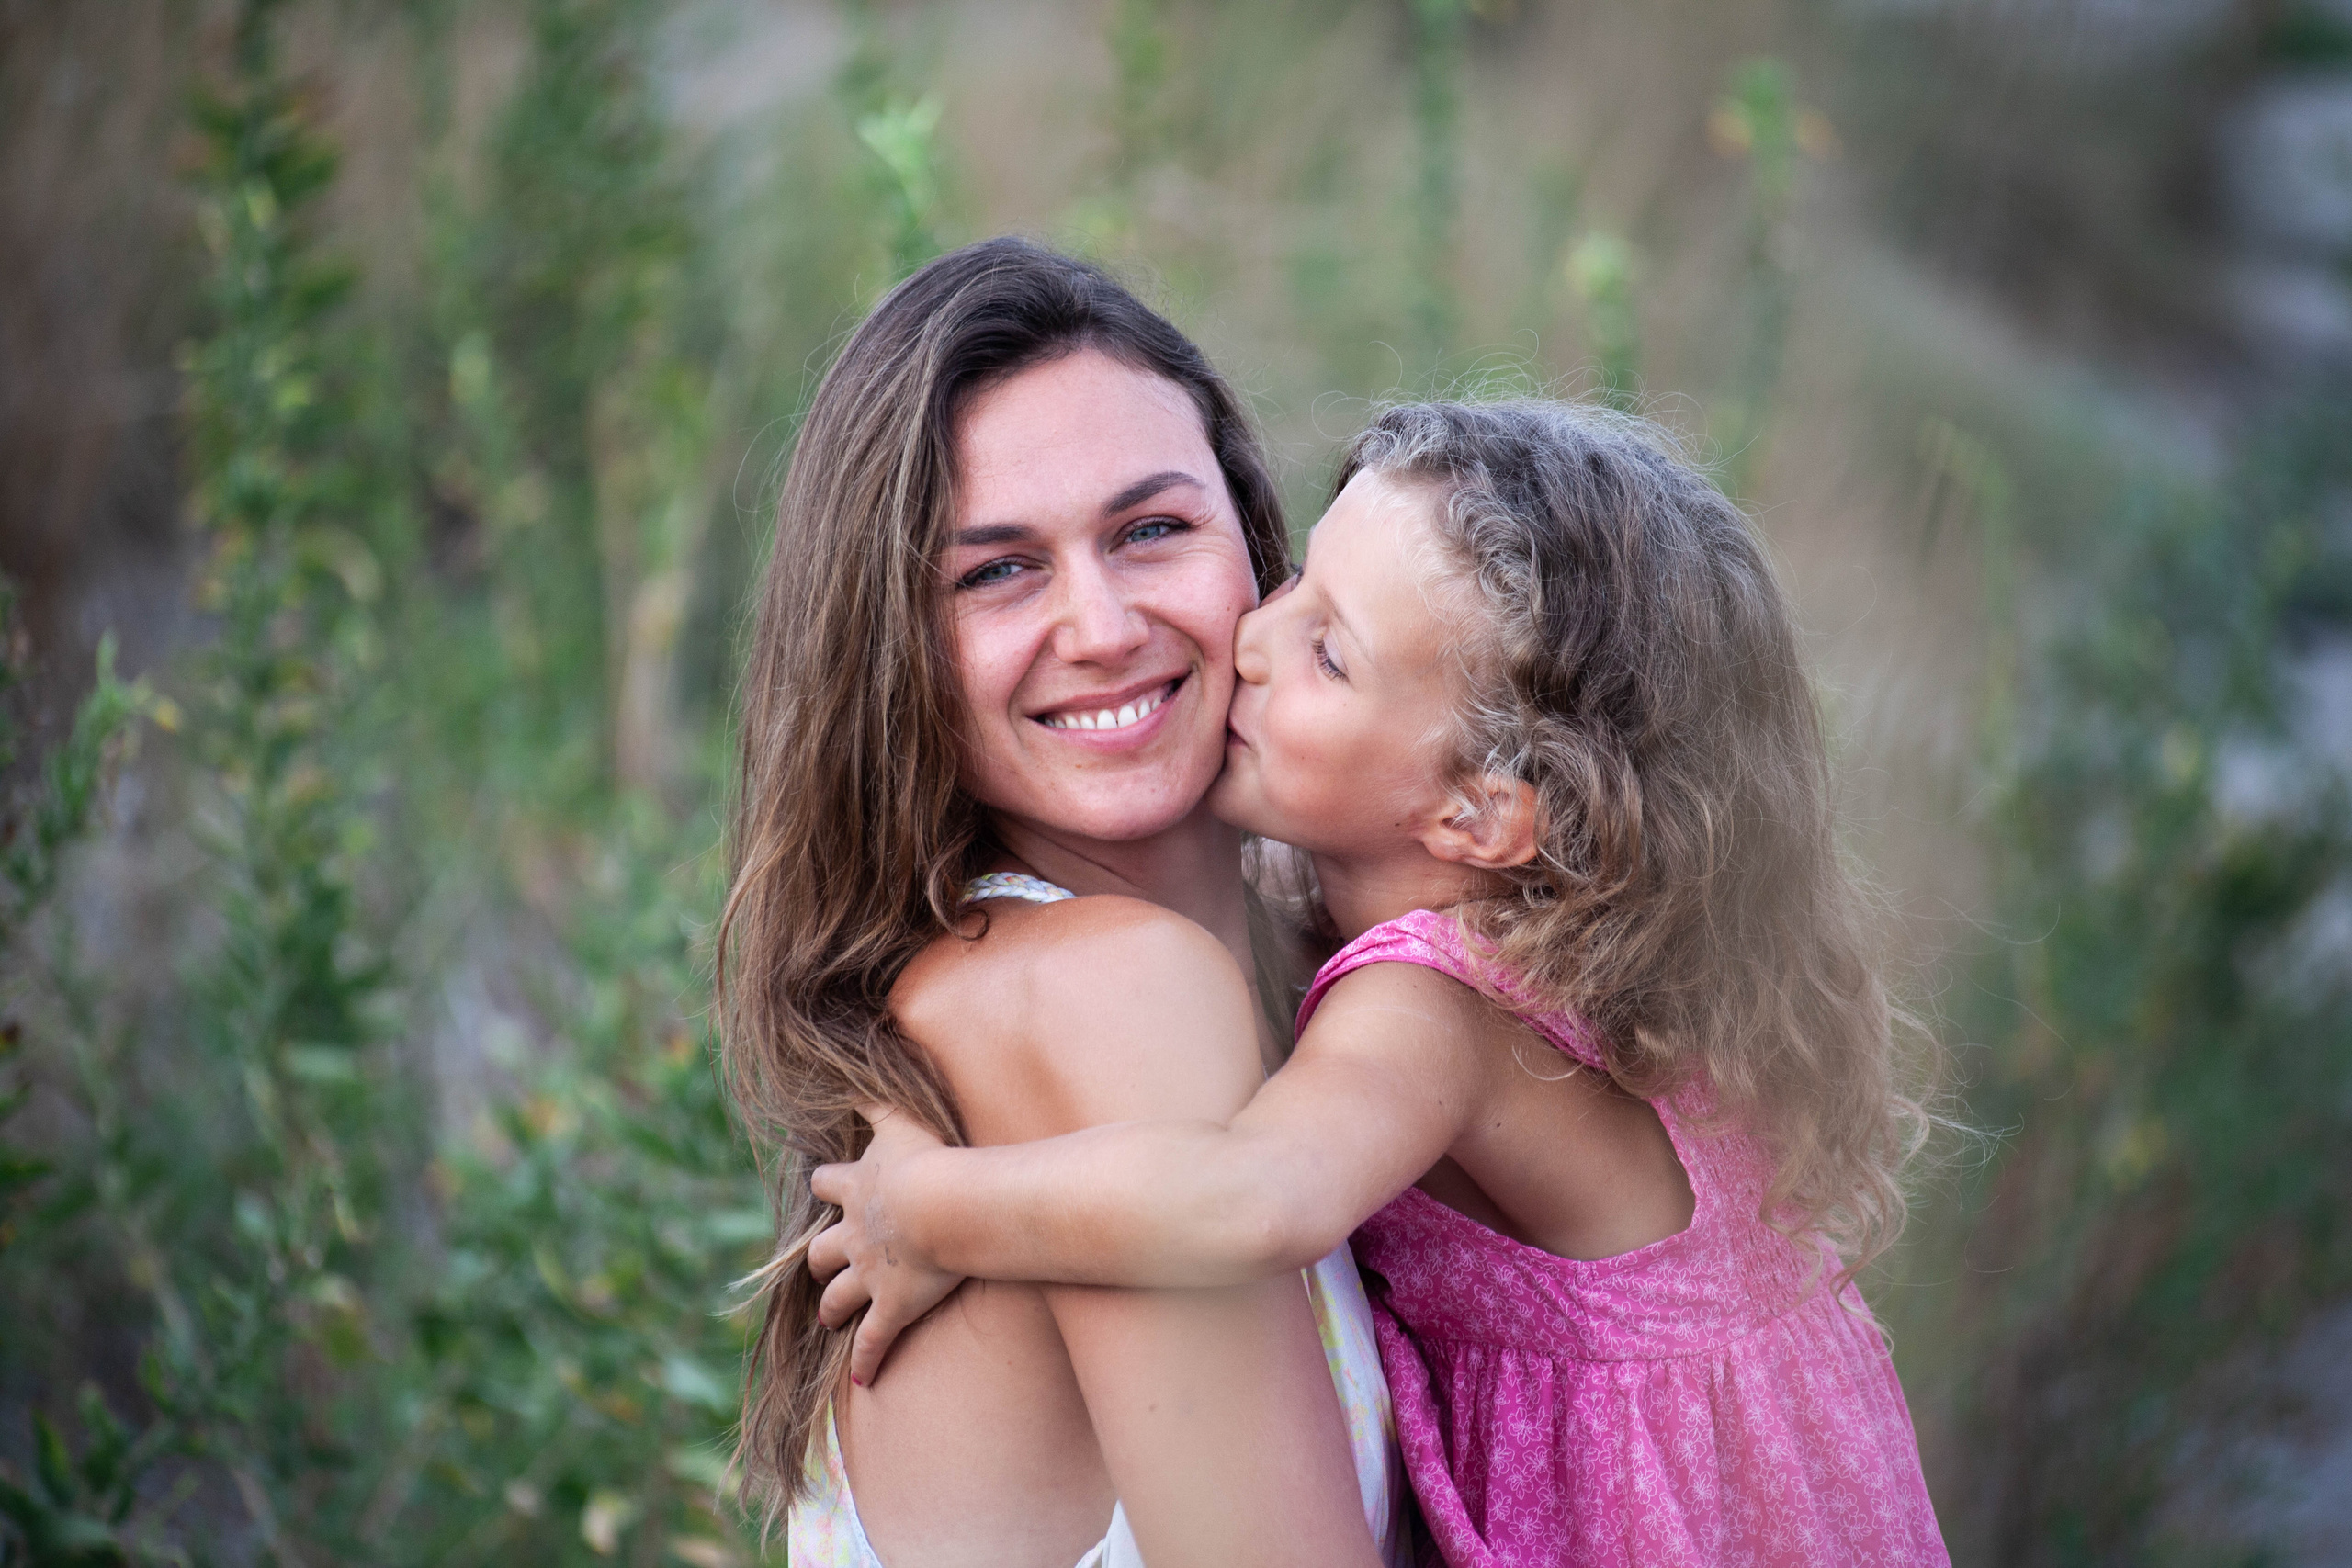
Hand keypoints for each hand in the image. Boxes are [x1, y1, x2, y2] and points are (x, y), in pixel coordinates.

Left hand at [808, 1103, 963, 1387]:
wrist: (943, 1206)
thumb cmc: (928, 1157)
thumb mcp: (900, 1115)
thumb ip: (878, 1092)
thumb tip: (859, 1060)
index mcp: (855, 1189)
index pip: (826, 1184)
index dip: (827, 1185)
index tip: (827, 1185)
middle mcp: (854, 1236)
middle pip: (821, 1252)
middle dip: (820, 1261)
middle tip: (821, 1270)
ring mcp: (870, 1276)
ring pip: (838, 1298)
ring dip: (833, 1309)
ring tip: (829, 1319)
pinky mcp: (892, 1309)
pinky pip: (874, 1342)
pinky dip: (867, 1361)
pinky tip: (863, 1379)